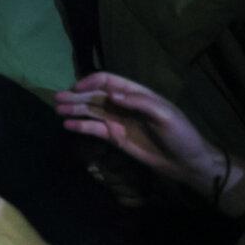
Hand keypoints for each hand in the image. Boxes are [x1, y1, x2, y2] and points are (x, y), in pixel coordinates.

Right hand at [56, 72, 244, 214]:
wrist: (188, 163)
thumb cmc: (180, 134)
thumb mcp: (164, 115)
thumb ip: (138, 102)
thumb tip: (110, 95)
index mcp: (135, 94)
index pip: (108, 81)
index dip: (91, 81)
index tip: (76, 87)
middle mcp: (122, 105)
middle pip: (94, 96)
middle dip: (76, 96)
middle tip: (57, 98)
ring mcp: (117, 121)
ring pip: (91, 111)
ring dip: (74, 109)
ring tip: (57, 109)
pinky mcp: (115, 138)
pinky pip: (94, 129)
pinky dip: (80, 126)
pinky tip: (67, 125)